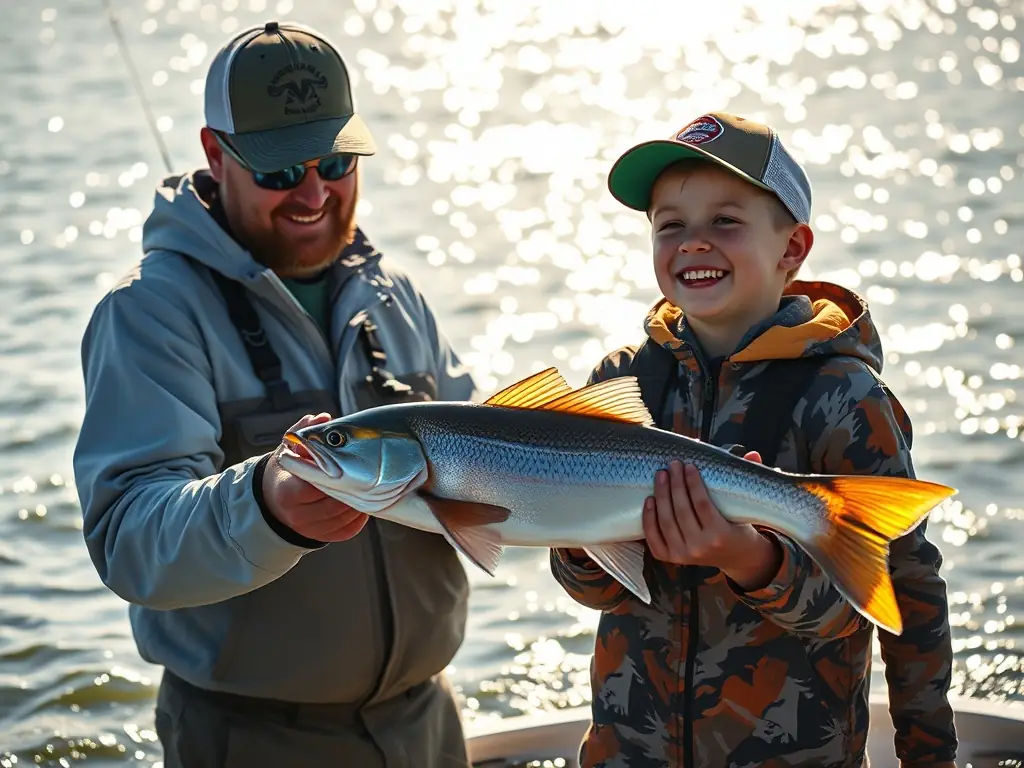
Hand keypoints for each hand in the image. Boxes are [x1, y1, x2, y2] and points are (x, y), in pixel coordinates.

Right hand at [262, 413, 368, 542]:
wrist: (273, 502)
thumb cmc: (286, 470)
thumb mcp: (288, 449)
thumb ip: (304, 432)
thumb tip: (322, 417)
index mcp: (287, 491)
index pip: (315, 484)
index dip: (333, 473)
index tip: (345, 462)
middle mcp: (297, 515)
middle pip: (335, 501)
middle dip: (351, 486)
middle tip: (367, 472)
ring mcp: (309, 530)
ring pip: (344, 516)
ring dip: (359, 501)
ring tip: (367, 485)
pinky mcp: (321, 539)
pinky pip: (347, 529)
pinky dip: (359, 517)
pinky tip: (362, 501)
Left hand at [643, 452, 781, 590]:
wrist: (738, 558)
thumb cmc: (741, 527)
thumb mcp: (748, 508)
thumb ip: (749, 479)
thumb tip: (753, 454)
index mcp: (721, 535)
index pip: (702, 505)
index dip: (693, 484)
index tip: (689, 466)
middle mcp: (700, 547)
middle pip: (681, 511)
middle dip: (675, 485)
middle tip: (673, 465)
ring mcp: (683, 555)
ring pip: (666, 522)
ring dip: (661, 496)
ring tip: (661, 476)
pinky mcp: (671, 558)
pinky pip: (654, 538)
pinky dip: (649, 519)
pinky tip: (650, 499)